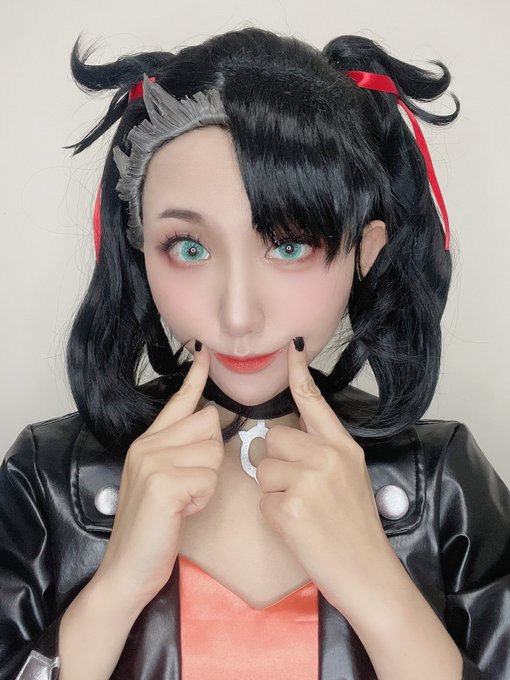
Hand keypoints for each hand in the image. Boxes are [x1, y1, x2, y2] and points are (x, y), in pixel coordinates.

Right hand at [94, 343, 223, 610]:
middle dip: (211, 455)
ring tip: (184, 500)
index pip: (178, 401)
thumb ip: (178, 452)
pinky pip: (208, 477)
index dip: (195, 377)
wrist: (127, 569)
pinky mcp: (163, 482)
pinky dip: (203, 497)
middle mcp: (147, 444)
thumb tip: (209, 429)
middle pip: (209, 423)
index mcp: (147, 442)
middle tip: (191, 485)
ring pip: (213, 450)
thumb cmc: (153, 528)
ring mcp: (152, 461)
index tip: (205, 353)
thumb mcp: (161, 481)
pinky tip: (182, 510)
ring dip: (207, 481)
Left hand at [257, 338, 394, 612]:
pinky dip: (272, 515)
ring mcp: (310, 481)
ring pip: (263, 468)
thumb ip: (322, 452)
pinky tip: (296, 527)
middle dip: (276, 464)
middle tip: (298, 491)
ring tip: (300, 510)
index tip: (291, 350)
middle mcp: (328, 456)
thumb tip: (285, 439)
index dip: (299, 374)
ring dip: (272, 491)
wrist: (368, 571)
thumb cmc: (355, 526)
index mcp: (343, 446)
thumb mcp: (350, 476)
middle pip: (274, 439)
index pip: (314, 402)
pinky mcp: (292, 507)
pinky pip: (262, 499)